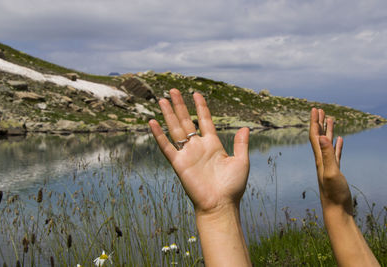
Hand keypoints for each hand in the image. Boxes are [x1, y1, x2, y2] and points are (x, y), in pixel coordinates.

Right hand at [149, 89, 249, 214]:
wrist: (220, 205)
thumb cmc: (232, 187)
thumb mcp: (241, 162)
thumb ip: (241, 144)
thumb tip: (245, 127)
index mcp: (213, 144)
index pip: (204, 120)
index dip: (201, 107)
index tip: (196, 93)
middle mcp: (198, 146)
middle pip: (186, 121)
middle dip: (180, 105)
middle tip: (173, 90)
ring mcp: (187, 154)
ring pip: (175, 129)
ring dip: (168, 114)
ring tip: (162, 100)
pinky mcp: (178, 163)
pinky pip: (166, 146)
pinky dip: (158, 135)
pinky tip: (152, 123)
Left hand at [309, 111, 379, 266]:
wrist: (337, 211)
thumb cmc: (334, 194)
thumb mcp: (331, 173)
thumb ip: (327, 155)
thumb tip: (320, 137)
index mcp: (319, 158)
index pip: (314, 135)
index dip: (314, 121)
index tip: (315, 109)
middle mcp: (321, 160)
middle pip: (318, 137)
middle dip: (319, 122)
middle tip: (320, 109)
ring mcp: (328, 165)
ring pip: (327, 143)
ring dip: (327, 131)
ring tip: (330, 119)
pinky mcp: (335, 171)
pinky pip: (335, 153)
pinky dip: (336, 144)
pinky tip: (339, 139)